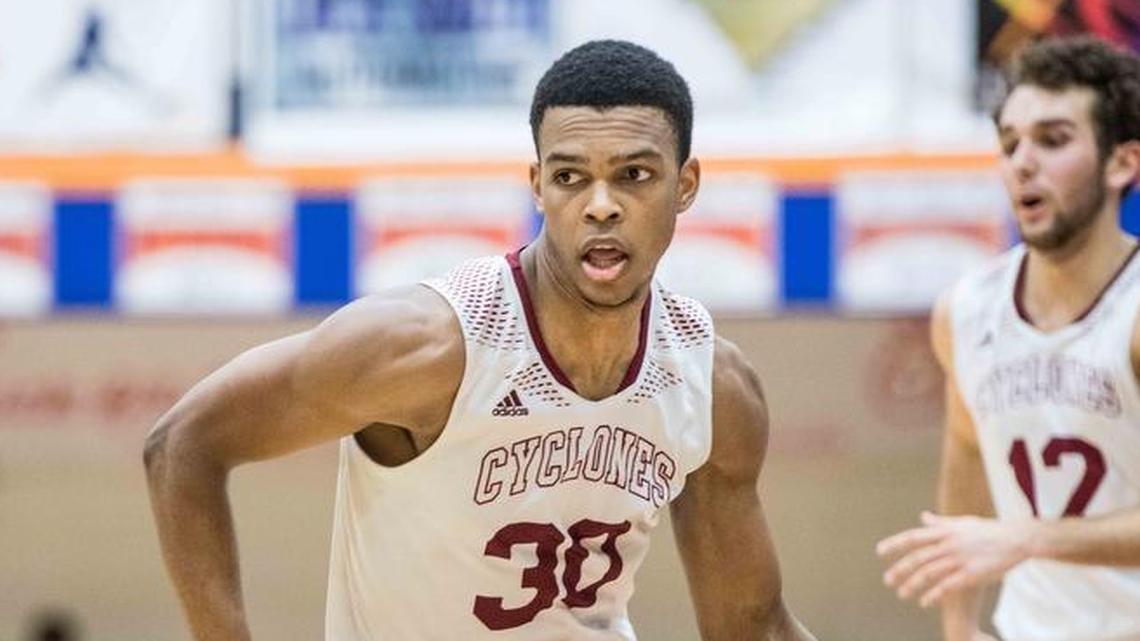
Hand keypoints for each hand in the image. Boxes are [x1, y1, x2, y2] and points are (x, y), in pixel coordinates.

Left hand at [876, 511, 1035, 607]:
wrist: (1017, 539)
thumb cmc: (988, 530)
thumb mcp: (962, 522)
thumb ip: (940, 522)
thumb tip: (922, 516)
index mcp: (945, 531)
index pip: (913, 537)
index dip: (895, 544)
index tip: (879, 552)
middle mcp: (949, 544)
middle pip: (918, 558)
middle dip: (900, 570)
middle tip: (887, 580)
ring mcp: (960, 559)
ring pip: (930, 573)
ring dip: (913, 585)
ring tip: (902, 594)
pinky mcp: (972, 574)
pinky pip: (948, 586)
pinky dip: (934, 595)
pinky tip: (924, 602)